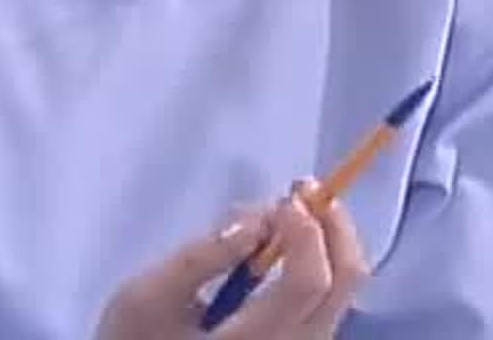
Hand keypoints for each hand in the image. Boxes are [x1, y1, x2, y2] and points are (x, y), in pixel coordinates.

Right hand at [94, 179, 369, 339]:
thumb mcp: (147, 295)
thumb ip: (203, 256)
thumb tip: (257, 220)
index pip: (308, 283)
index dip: (305, 232)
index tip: (284, 199)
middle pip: (345, 282)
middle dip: (331, 225)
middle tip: (302, 190)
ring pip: (344, 292)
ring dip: (327, 241)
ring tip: (290, 212)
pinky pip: (328, 301)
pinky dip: (320, 262)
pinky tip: (288, 243)